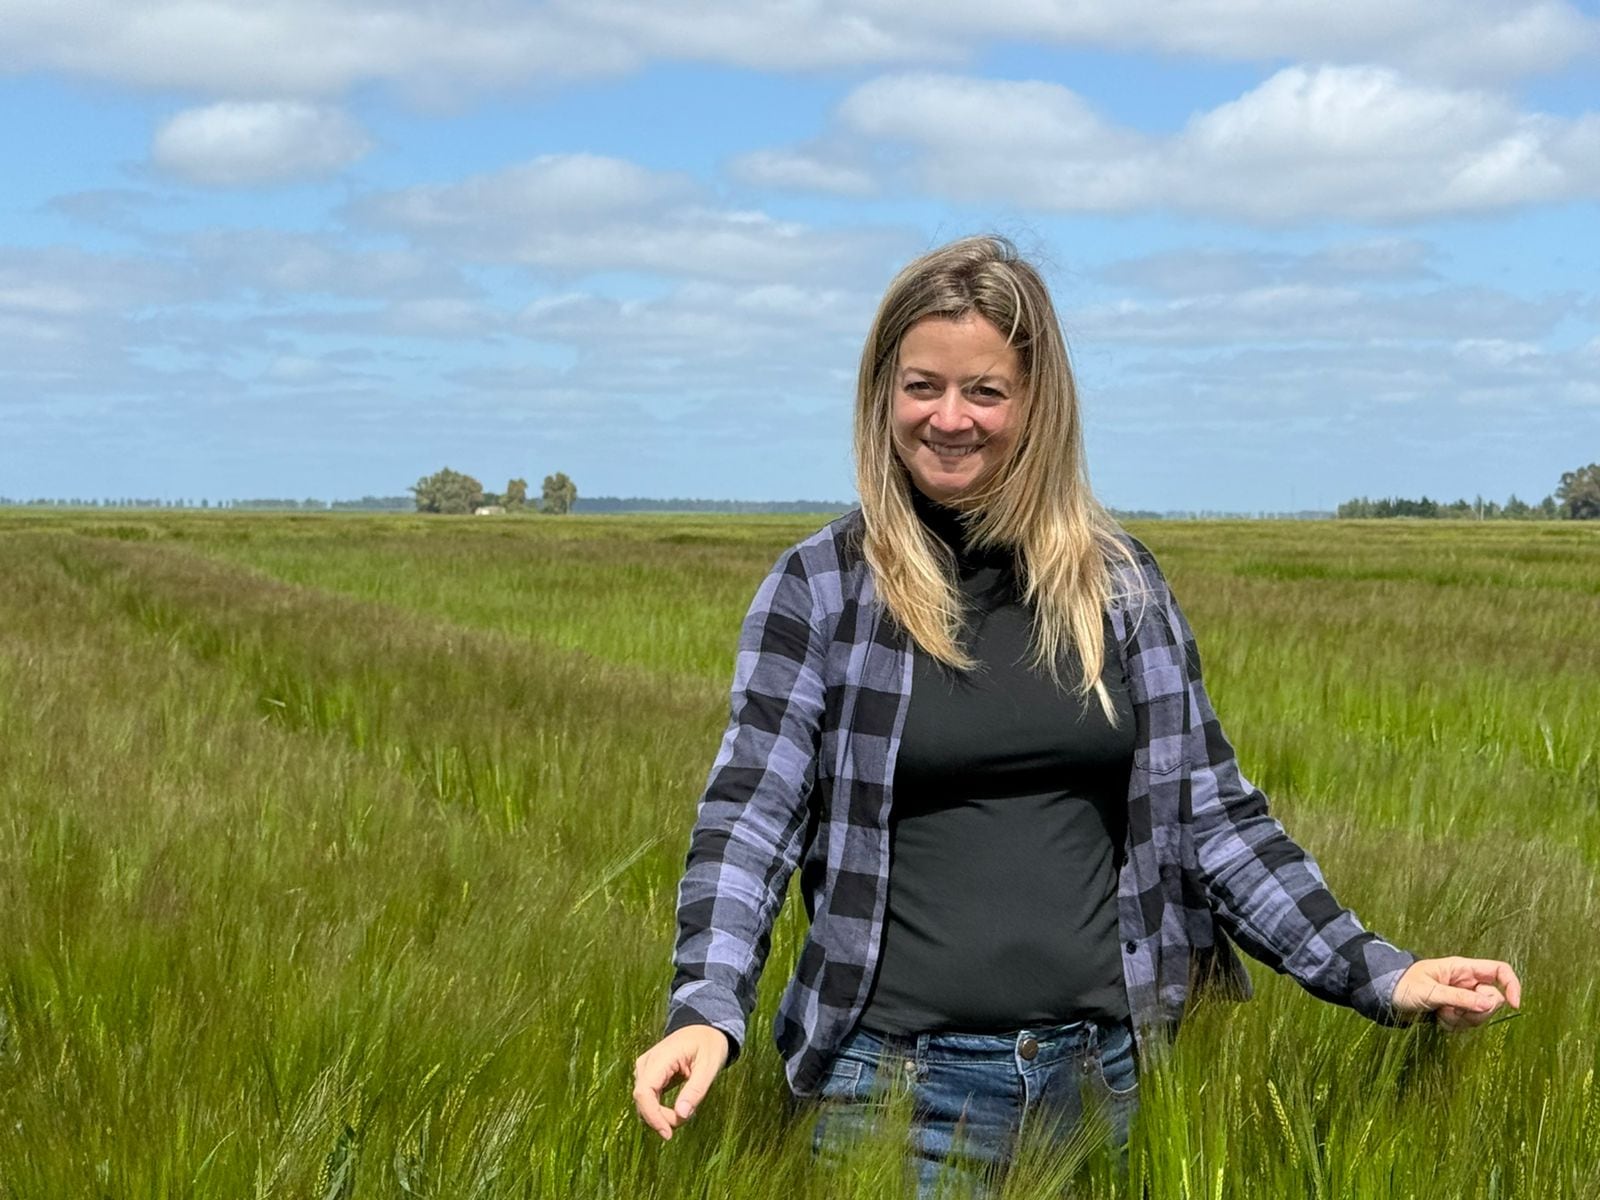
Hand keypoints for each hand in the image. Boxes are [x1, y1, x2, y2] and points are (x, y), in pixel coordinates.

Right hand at [633, 1025, 730, 1139]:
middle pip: (643, 1100)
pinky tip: (678, 1109)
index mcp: (661, 1057)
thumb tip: (681, 1115)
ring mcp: (645, 1069)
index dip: (652, 1116)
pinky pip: (649, 1099)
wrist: (704, 1029)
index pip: (643, 1092)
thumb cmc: (709, 1044)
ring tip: (686, 1110)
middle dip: (661, 1118)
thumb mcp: (710, 1066)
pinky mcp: (648, 1076)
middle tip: (687, 1118)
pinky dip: (661, 1110)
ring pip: (644, 1103)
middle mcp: (647, 1063)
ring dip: (661, 1115)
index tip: (668, 1133)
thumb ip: (695, 1090)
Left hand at [1391, 957, 1521, 1030]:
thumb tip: (1491, 1005)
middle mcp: (1467, 982)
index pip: (1499, 971)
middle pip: (1493, 1000)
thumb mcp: (1430, 991)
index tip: (1514, 1005)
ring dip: (1462, 1020)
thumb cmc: (1404, 986)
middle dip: (1477, 1011)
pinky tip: (1438, 1019)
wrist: (1386, 998)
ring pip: (1480, 1015)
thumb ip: (1460, 998)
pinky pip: (1467, 1024)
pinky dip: (1454, 1026)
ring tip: (1440, 1013)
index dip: (1512, 986)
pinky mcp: (1456, 1011)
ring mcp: (1462, 998)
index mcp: (1463, 968)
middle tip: (1453, 1011)